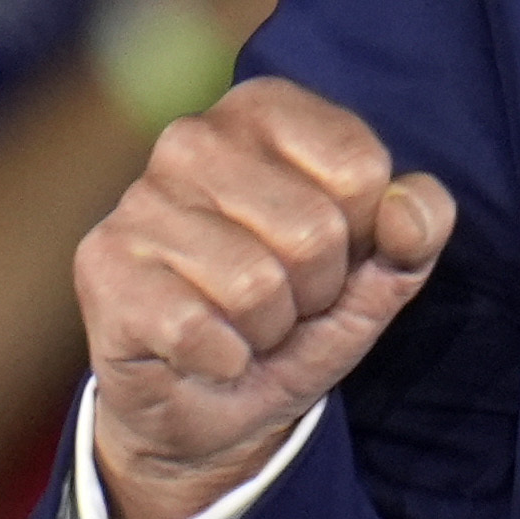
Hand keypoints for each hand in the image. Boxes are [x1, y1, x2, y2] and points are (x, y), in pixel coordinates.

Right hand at [76, 77, 454, 518]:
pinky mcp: (102, 265)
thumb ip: (417, 230)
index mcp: (266, 111)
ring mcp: (139, 198)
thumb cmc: (296, 317)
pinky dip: (223, 360)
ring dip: (268, 330)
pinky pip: (201, 330)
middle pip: (315, 230)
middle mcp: (193, 137)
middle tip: (282, 302)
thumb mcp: (379, 274)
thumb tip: (408, 206)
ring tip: (243, 325)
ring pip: (257, 285)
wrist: (211, 407)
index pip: (362, 168)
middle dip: (316, 291)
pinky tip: (202, 351)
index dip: (363, 238)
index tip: (329, 258)